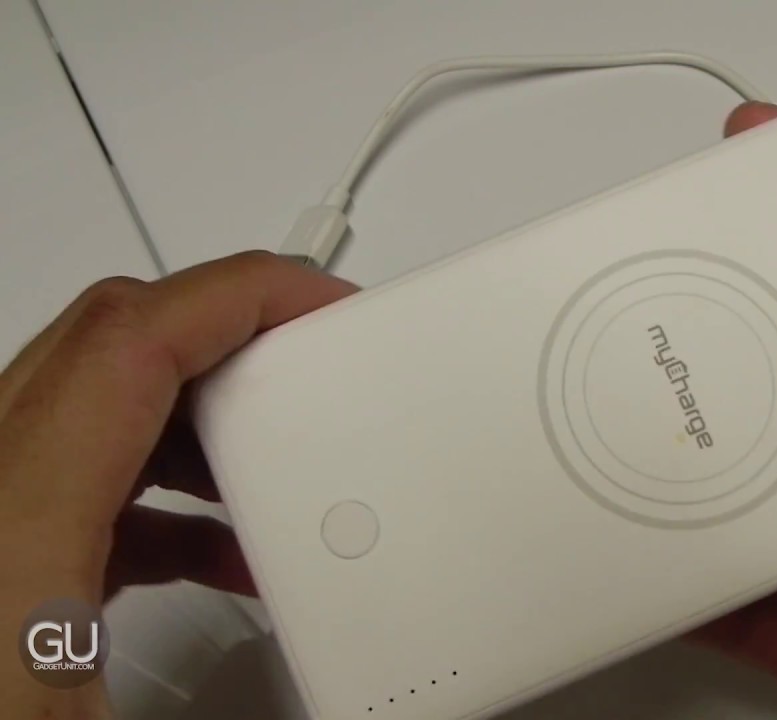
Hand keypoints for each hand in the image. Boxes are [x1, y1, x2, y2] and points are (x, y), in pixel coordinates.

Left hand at [0, 252, 355, 715]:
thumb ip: (222, 707)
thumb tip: (332, 698)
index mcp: (13, 524)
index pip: (134, 342)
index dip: (243, 299)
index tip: (321, 306)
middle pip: (113, 342)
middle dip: (231, 334)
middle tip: (310, 362)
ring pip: (96, 397)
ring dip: (196, 406)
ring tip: (273, 454)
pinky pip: (79, 465)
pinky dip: (157, 477)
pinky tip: (208, 543)